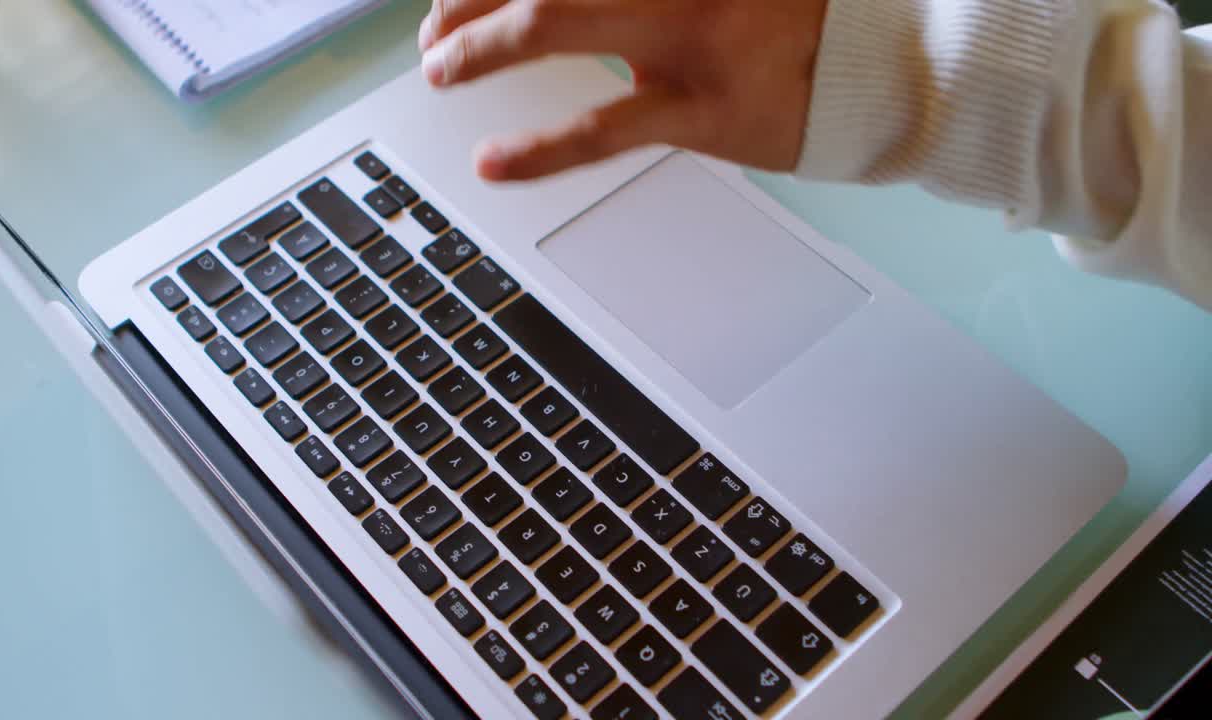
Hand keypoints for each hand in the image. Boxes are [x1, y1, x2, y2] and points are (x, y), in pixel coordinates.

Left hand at [418, 0, 828, 181]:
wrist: (881, 65)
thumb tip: (538, 6)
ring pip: (556, 21)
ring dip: (481, 48)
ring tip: (440, 71)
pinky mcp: (705, 109)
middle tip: (436, 32)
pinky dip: (539, 147)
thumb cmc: (787, 17)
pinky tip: (494, 160)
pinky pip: (606, 128)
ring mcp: (692, 33)